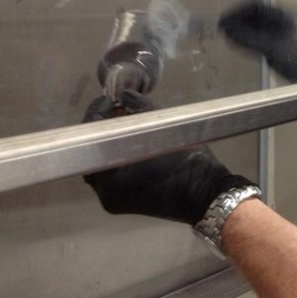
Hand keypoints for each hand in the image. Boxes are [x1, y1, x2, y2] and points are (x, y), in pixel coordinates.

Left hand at [82, 90, 254, 224]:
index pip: (91, 135)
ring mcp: (112, 200)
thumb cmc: (186, 162)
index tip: (110, 98)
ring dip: (108, 145)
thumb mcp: (165, 129)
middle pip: (91, 152)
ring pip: (100, 165)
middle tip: (117, 111)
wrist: (206, 195)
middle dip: (102, 129)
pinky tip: (130, 146)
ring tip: (124, 126)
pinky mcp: (122, 203)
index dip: (98, 111)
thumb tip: (125, 94)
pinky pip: (110, 177)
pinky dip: (115, 160)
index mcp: (111, 174)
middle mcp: (105, 191)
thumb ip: (141, 108)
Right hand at [219, 0, 296, 83]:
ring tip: (228, 39)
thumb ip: (248, 38)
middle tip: (222, 30)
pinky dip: (251, 41)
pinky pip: (264, 39)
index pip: (256, 4)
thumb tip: (226, 30)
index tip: (223, 20)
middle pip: (257, 14)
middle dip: (239, 20)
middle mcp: (285, 20)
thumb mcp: (272, 48)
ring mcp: (285, 33)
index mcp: (285, 14)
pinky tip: (242, 47)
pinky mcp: (285, 46)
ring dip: (244, 31)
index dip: (237, 10)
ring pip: (259, 27)